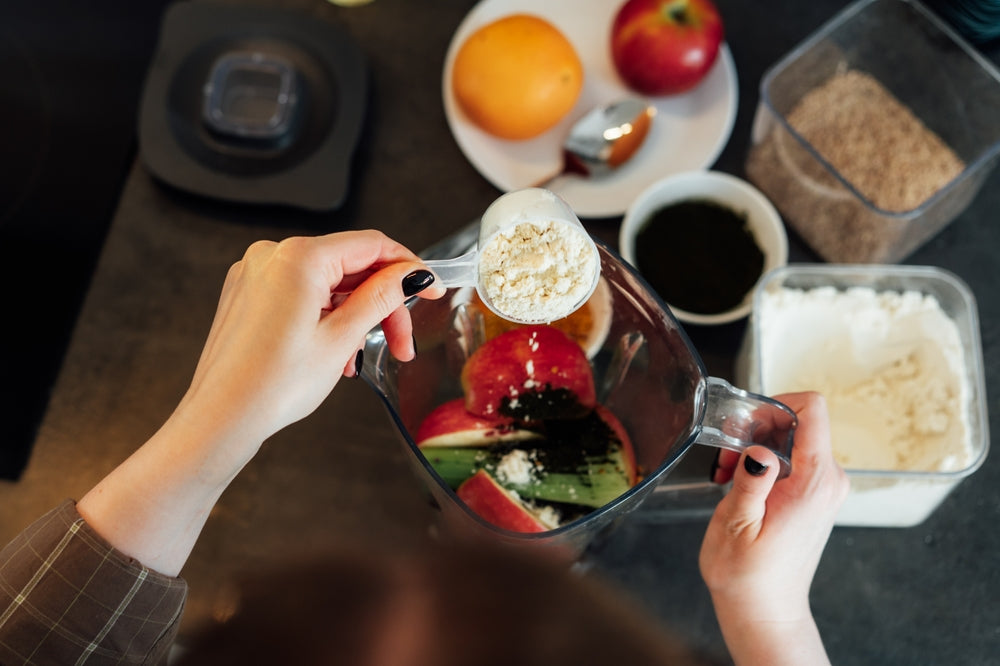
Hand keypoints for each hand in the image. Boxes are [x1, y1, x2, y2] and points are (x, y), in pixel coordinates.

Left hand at [178, 230, 443, 445]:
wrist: (221, 418)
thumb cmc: (272, 385)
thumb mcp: (342, 338)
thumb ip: (382, 298)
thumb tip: (411, 275)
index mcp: (298, 258)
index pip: (372, 245)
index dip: (409, 267)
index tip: (431, 289)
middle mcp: (272, 256)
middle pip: (350, 266)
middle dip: (382, 304)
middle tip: (402, 343)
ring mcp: (256, 274)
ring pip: (327, 283)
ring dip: (354, 316)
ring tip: (359, 358)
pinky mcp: (248, 294)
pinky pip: (302, 293)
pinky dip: (326, 317)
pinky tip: (335, 351)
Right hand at [699, 391, 848, 664]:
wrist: (764, 610)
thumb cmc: (749, 576)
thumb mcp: (738, 526)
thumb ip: (751, 483)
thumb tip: (759, 450)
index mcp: (814, 482)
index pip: (813, 410)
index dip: (776, 403)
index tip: (745, 421)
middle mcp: (828, 480)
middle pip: (798, 420)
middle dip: (757, 427)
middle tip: (726, 455)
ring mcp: (824, 486)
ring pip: (792, 437)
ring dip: (755, 444)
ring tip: (727, 472)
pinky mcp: (814, 494)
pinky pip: (792, 457)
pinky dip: (763, 460)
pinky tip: (739, 481)